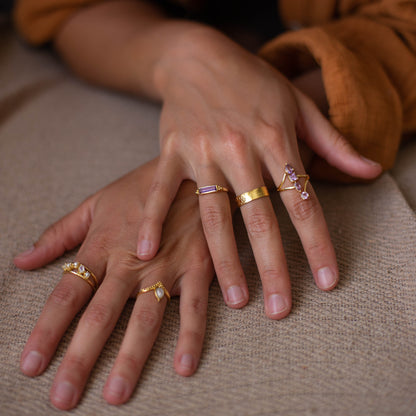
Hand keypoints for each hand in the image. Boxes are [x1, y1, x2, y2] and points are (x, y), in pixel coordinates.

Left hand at [15, 160, 212, 409]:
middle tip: (63, 398)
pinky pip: (195, 307)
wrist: (190, 173)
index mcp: (103, 246)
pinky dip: (191, 336)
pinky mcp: (198, 267)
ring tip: (116, 394)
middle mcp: (131, 262)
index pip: (69, 293)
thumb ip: (60, 233)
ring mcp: (166, 266)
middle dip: (80, 357)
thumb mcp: (96, 204)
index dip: (48, 330)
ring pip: (146, 318)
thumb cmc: (141, 189)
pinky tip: (184, 367)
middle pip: (100, 314)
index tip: (31, 364)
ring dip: (130, 356)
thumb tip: (22, 260)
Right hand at [137, 28, 381, 317]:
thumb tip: (371, 170)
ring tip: (236, 299)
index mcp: (275, 138)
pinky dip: (151, 220)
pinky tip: (146, 251)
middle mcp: (239, 149)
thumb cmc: (253, 82)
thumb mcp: (298, 105)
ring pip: (214, 214)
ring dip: (225, 259)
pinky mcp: (171, 152)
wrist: (198, 56)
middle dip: (273, 266)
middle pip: (260, 218)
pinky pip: (159, 191)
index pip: (302, 201)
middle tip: (280, 310)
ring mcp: (202, 152)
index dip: (317, 243)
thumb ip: (333, 141)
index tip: (326, 280)